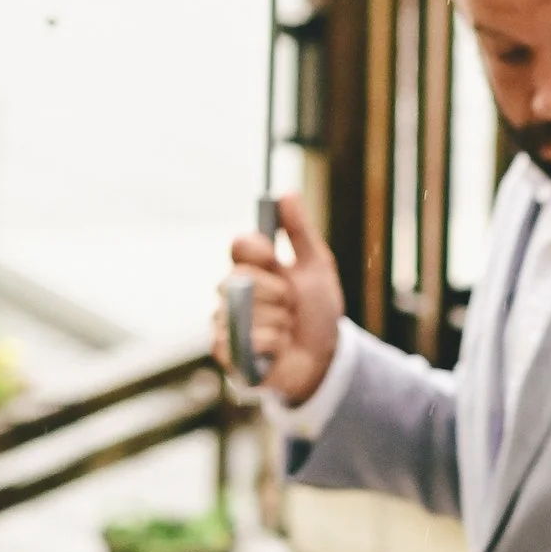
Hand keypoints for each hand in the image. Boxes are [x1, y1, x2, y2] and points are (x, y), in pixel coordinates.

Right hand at [216, 191, 344, 406]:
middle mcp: (230, 292)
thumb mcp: (316, 267)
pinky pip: (245, 341)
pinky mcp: (226, 353)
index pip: (241, 245)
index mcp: (250, 267)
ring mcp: (224, 321)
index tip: (276, 258)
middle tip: (292, 305)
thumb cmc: (317, 312)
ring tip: (288, 329)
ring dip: (280, 322)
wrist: (326, 357)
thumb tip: (287, 194)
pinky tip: (278, 349)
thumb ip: (300, 232)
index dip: (260, 251)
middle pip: (241, 278)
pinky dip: (272, 345)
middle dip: (279, 294)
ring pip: (247, 311)